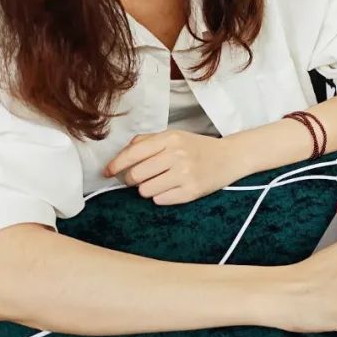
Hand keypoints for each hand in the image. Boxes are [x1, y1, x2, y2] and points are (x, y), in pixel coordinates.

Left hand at [103, 130, 245, 204]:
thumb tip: (121, 155)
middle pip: (135, 175)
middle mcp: (177, 155)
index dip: (115, 165)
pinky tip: (172, 189)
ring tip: (161, 182)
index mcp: (170, 138)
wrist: (230, 157)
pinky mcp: (192, 191)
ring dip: (147, 189)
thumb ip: (147, 141)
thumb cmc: (197, 147)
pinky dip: (161, 197)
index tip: (106, 172)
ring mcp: (185, 174)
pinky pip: (160, 200)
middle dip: (131, 180)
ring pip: (145, 190)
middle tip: (140, 178)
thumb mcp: (174, 136)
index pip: (133, 153)